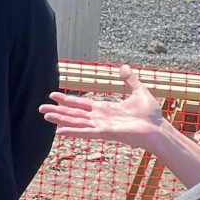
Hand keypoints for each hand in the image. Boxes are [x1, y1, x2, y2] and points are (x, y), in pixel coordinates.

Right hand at [42, 66, 165, 148]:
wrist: (158, 128)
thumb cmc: (150, 115)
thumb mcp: (139, 91)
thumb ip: (129, 80)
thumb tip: (123, 66)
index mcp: (105, 109)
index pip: (81, 104)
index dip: (67, 99)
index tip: (53, 95)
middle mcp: (99, 118)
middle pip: (74, 113)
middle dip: (58, 110)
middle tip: (41, 108)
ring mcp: (101, 126)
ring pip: (76, 122)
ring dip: (60, 119)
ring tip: (45, 116)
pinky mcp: (105, 133)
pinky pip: (85, 132)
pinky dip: (72, 131)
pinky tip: (59, 131)